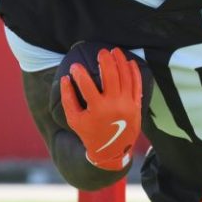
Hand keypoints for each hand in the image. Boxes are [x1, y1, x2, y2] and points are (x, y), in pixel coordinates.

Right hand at [60, 48, 141, 170]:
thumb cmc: (90, 133)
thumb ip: (68, 99)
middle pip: (111, 75)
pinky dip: (134, 71)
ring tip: (115, 51)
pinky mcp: (137, 105)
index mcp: (97, 109)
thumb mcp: (74, 120)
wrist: (112, 151)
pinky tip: (130, 61)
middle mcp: (114, 105)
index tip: (75, 66)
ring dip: (121, 61)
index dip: (79, 73)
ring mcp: (127, 104)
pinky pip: (137, 84)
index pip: (87, 85)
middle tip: (101, 52)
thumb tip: (65, 78)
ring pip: (126, 77)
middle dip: (106, 60)